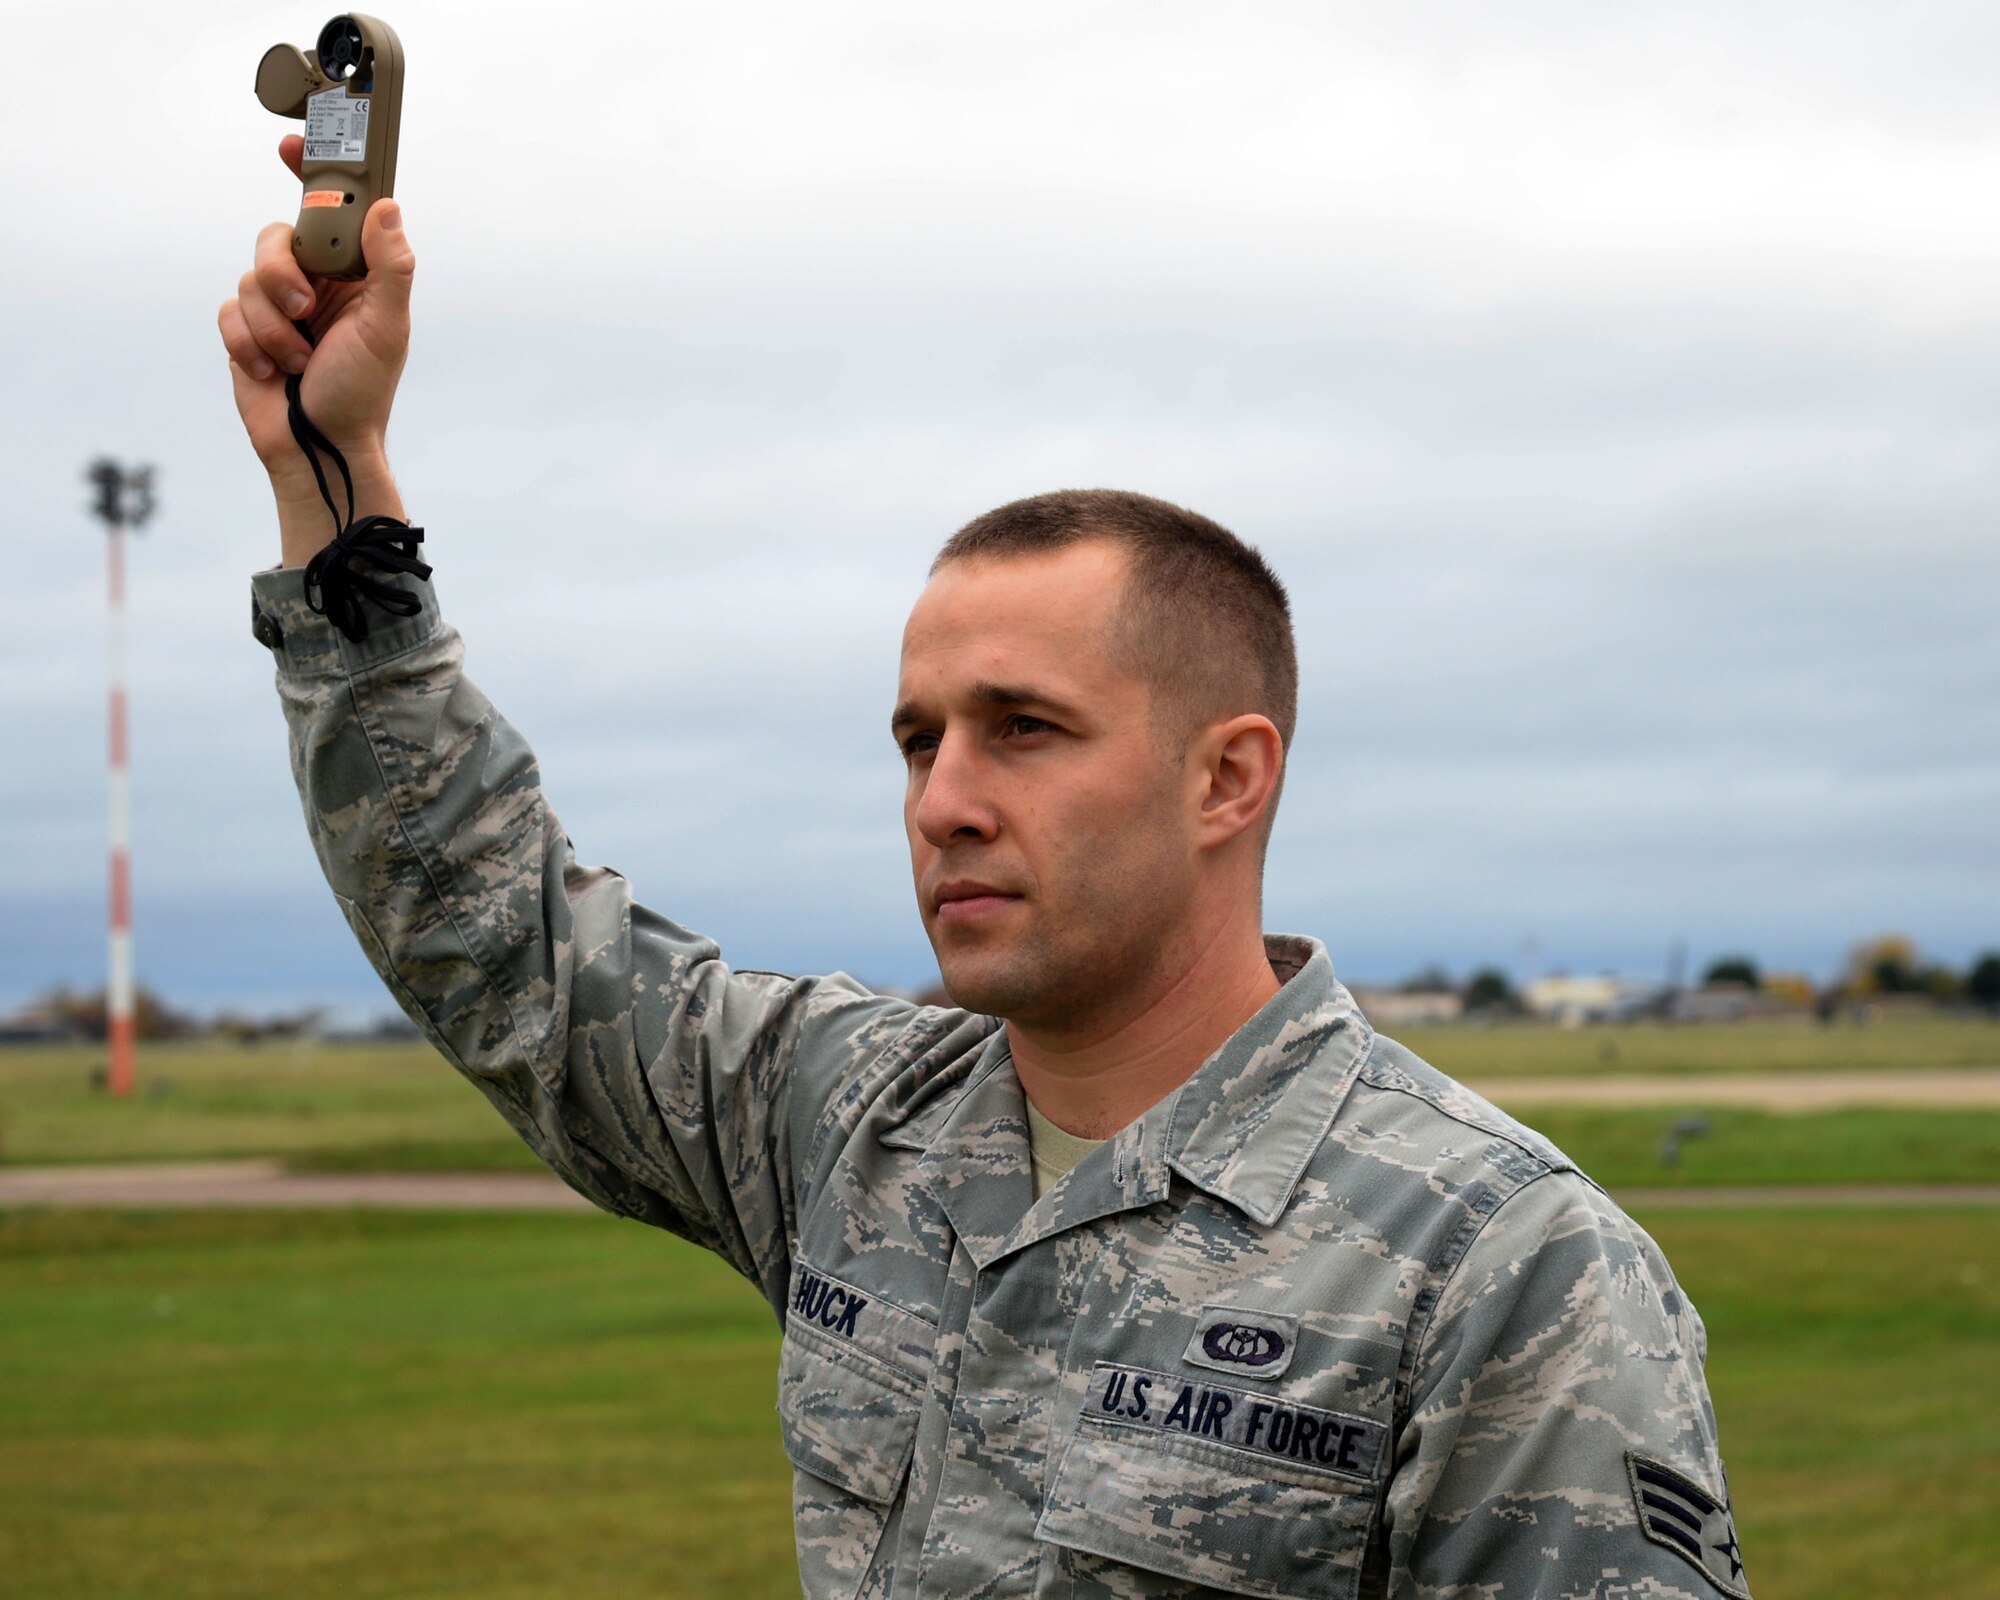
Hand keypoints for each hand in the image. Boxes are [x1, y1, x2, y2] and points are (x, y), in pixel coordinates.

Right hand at [218, 135, 415, 483]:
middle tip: (305, 311)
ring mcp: (278, 305)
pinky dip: (250, 344)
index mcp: (354, 275)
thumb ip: (390, 267)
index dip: (310, 174)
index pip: (331, 212)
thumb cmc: (361, 392)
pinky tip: (273, 372)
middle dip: (282, 274)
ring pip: (249, 277)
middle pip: (275, 238)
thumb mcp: (386, 328)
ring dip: (272, 326)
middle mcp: (315, 282)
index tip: (290, 145)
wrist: (318, 446)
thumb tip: (386, 207)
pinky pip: (229, 311)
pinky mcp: (246, 329)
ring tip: (297, 360)